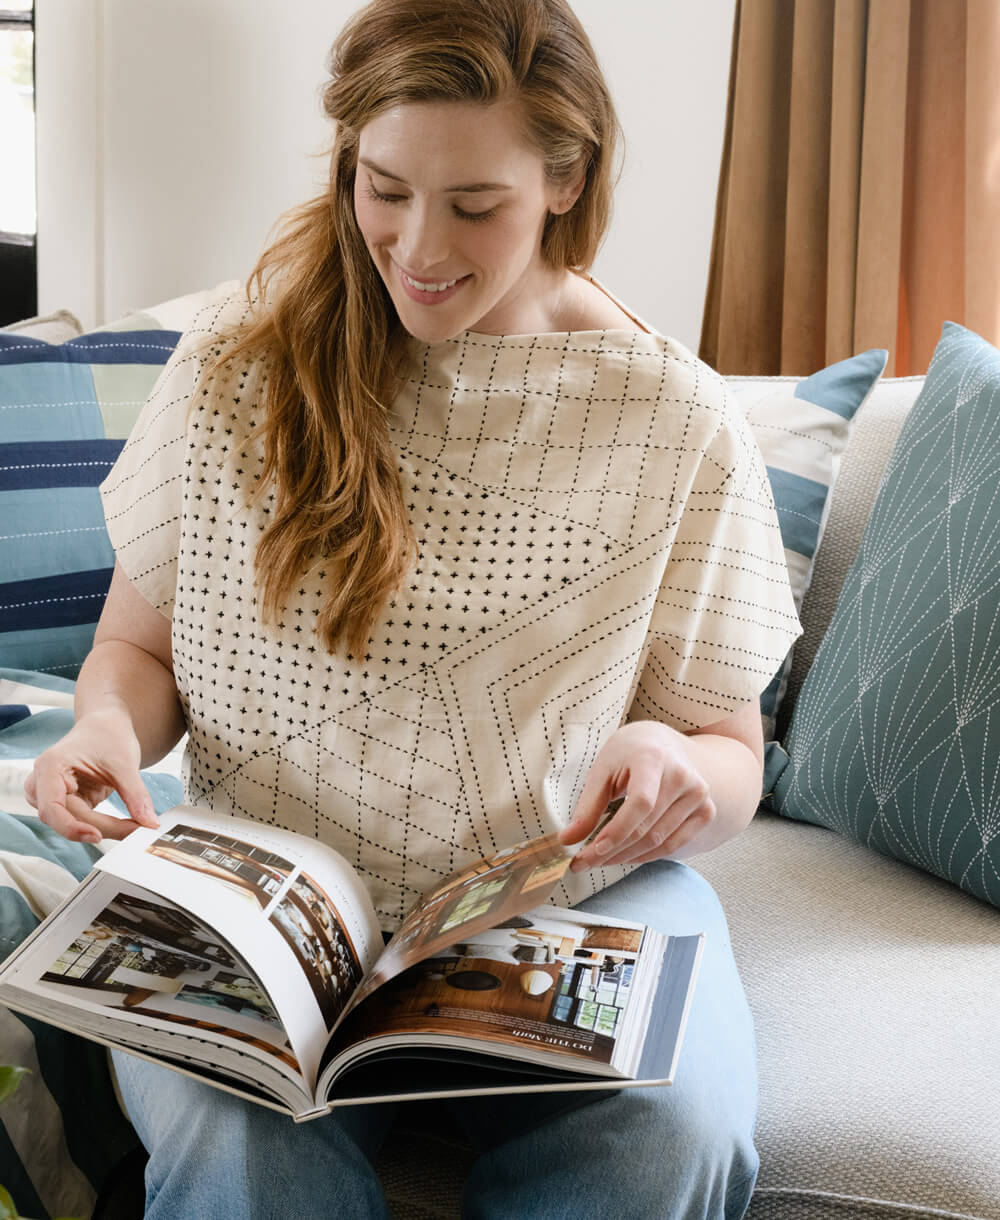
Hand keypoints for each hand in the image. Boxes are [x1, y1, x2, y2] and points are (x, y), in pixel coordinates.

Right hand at [24, 707, 159, 844]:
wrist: (105, 725)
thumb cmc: (108, 735)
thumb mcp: (125, 763)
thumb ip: (135, 795)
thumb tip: (149, 823)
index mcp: (50, 767)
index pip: (52, 809)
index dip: (71, 827)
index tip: (98, 835)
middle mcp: (42, 783)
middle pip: (66, 819)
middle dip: (101, 827)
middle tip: (135, 831)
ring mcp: (50, 795)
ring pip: (73, 823)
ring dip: (103, 828)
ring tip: (133, 826)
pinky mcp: (65, 802)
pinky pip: (81, 821)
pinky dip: (103, 825)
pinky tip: (125, 825)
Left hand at [559, 721, 715, 871]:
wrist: (662, 743)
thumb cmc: (628, 754)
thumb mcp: (603, 770)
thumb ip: (587, 806)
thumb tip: (568, 840)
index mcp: (654, 758)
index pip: (640, 803)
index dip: (616, 831)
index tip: (591, 850)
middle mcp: (683, 776)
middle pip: (647, 827)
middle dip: (612, 851)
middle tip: (584, 863)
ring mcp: (699, 795)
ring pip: (659, 840)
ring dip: (626, 857)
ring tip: (600, 860)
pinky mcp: (706, 811)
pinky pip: (674, 844)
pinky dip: (647, 856)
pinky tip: (626, 856)